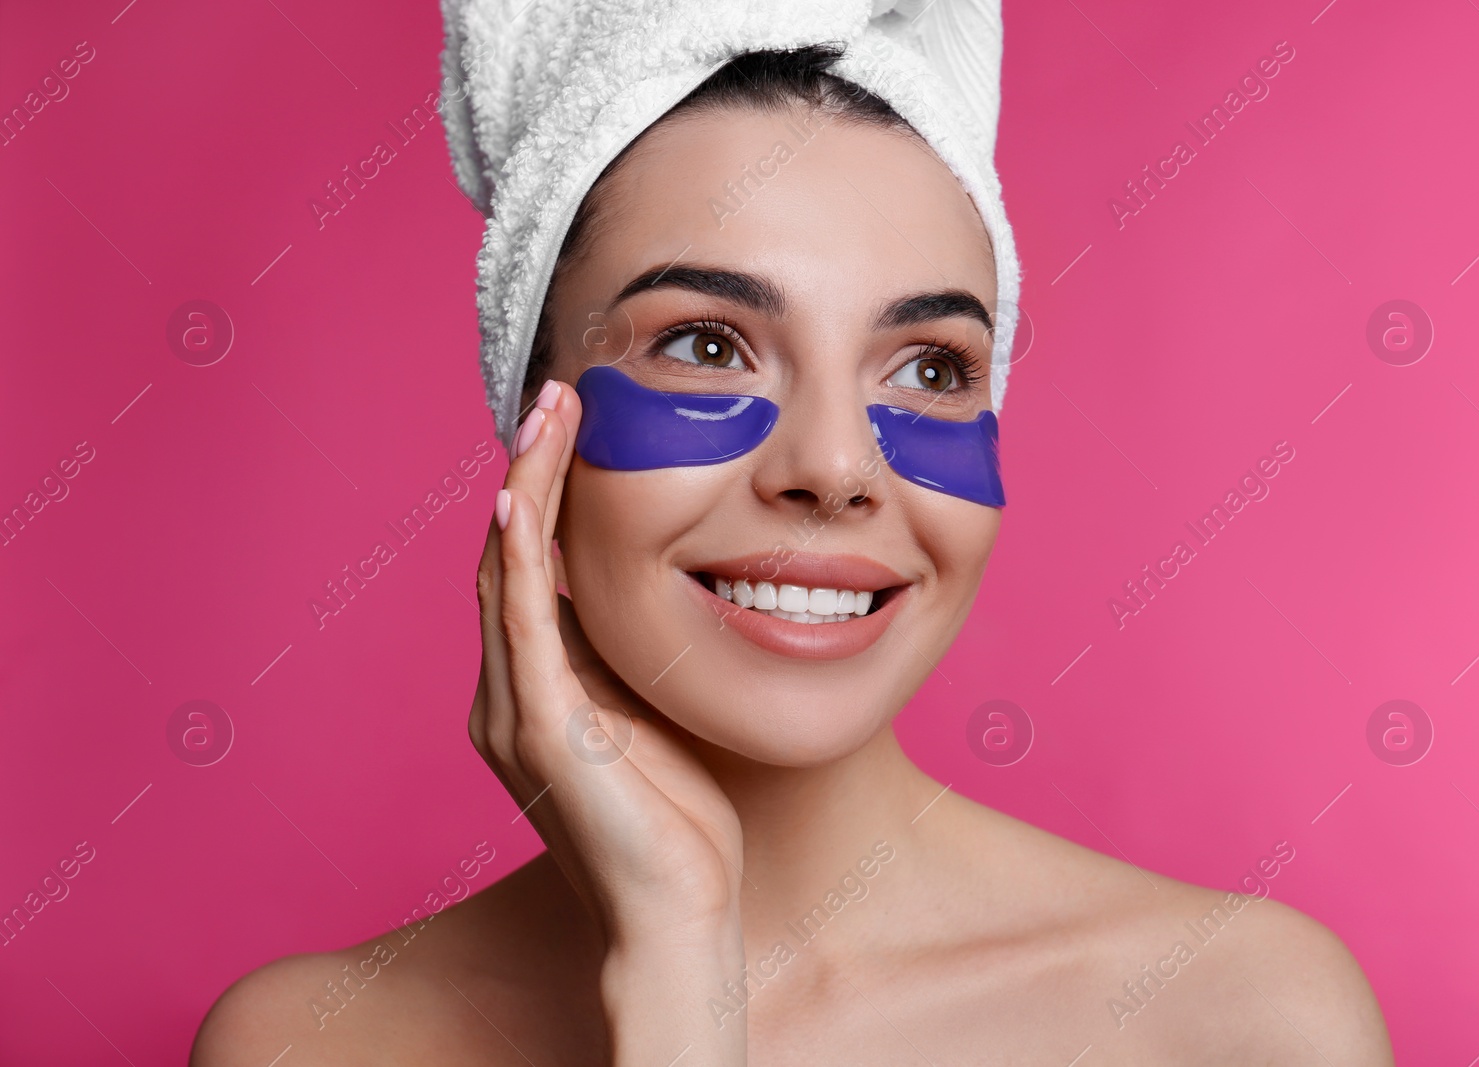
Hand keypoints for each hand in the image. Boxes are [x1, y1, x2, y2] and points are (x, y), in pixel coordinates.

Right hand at [469, 381, 747, 1063]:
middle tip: (556, 394)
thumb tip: (657, 587)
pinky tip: (521, 500)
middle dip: (531, 471)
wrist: (676, 913)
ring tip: (547, 416)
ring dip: (524, 489)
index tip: (575, 423)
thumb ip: (631, 657)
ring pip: (507, 572)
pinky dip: (519, 557)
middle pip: (509, 555)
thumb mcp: (653, 713)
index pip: (532, 567)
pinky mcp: (538, 727)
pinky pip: (521, 622)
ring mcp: (516, 708)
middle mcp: (508, 691)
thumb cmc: (679, 822)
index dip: (546, 492)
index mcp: (536, 687)